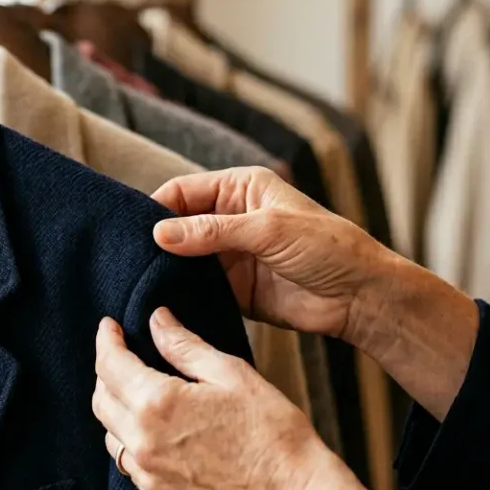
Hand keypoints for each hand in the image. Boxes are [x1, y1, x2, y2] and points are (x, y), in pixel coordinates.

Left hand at [93, 309, 383, 489]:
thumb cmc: (273, 434)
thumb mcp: (231, 374)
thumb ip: (185, 346)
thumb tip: (157, 320)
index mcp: (157, 404)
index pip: (110, 365)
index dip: (106, 340)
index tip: (109, 327)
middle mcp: (143, 443)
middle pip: (101, 400)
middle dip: (106, 371)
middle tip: (122, 354)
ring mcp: (149, 477)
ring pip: (111, 435)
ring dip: (116, 409)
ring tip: (137, 391)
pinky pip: (130, 465)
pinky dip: (131, 442)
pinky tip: (153, 431)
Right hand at [151, 167, 394, 345]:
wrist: (360, 297)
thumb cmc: (328, 248)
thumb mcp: (268, 230)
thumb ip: (213, 231)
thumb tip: (160, 233)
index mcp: (240, 188)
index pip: (183, 191)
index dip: (157, 208)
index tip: (134, 232)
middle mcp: (231, 218)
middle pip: (178, 225)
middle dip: (157, 240)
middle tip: (130, 260)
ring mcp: (230, 255)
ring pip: (183, 259)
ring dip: (166, 269)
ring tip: (139, 282)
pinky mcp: (233, 289)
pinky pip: (197, 288)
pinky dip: (181, 294)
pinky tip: (162, 302)